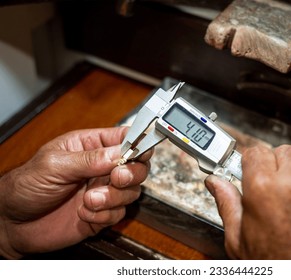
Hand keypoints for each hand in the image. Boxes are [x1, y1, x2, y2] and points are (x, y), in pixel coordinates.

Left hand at [0, 127, 151, 258]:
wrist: (13, 223)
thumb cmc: (26, 185)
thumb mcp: (54, 164)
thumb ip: (88, 159)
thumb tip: (119, 153)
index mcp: (91, 147)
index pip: (125, 139)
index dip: (138, 143)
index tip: (141, 151)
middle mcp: (102, 168)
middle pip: (137, 166)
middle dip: (131, 173)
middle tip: (116, 178)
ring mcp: (104, 191)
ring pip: (131, 192)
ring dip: (113, 198)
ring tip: (89, 199)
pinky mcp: (103, 213)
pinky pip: (118, 214)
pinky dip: (103, 215)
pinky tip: (83, 213)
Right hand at [205, 144, 290, 258]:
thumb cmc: (280, 270)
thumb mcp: (240, 241)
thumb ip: (227, 204)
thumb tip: (216, 184)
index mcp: (264, 189)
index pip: (255, 152)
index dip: (249, 162)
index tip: (248, 171)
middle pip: (284, 152)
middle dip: (274, 164)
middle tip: (269, 185)